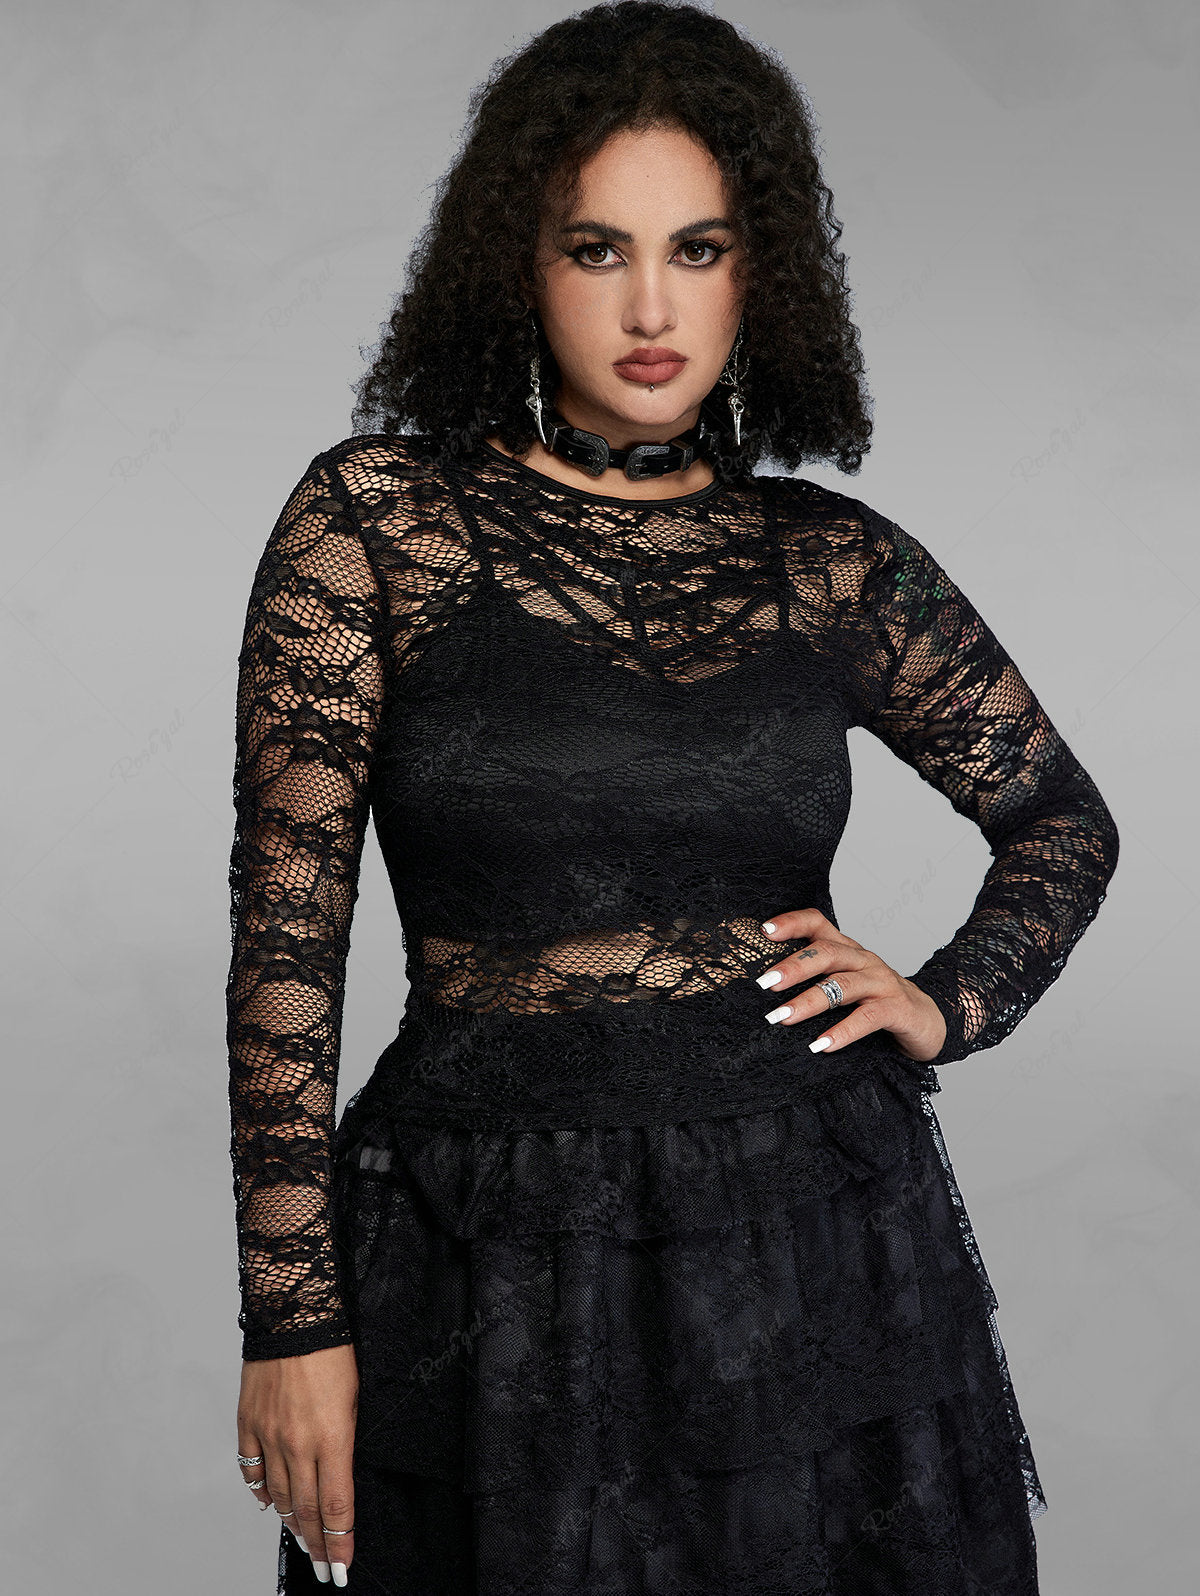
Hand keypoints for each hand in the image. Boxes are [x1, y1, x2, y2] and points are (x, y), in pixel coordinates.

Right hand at [237, 1343, 358, 1586]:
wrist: (295, 1314)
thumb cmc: (336, 1349)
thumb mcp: (358, 1396)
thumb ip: (347, 1439)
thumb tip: (341, 1473)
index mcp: (332, 1438)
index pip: (337, 1505)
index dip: (339, 1541)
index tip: (340, 1567)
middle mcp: (298, 1444)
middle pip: (308, 1508)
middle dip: (317, 1543)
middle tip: (323, 1566)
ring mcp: (270, 1435)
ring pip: (280, 1495)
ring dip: (292, 1522)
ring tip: (302, 1539)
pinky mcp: (249, 1422)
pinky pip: (252, 1468)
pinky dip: (260, 1490)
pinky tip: (268, 1503)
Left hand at [757, 908, 946, 1062]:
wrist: (930, 1022)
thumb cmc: (877, 1003)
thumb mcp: (845, 985)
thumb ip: (815, 981)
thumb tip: (767, 989)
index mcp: (848, 950)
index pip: (819, 924)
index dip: (792, 923)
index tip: (763, 932)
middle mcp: (864, 960)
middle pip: (827, 953)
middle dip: (793, 967)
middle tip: (764, 983)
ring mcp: (883, 983)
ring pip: (842, 986)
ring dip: (809, 1002)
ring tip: (782, 1017)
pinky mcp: (898, 1009)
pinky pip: (867, 1017)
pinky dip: (843, 1031)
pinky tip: (821, 1045)